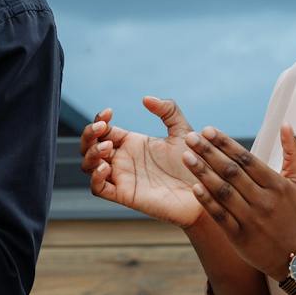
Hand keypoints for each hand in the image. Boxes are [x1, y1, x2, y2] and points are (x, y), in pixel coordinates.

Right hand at [80, 97, 207, 226]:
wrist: (207, 191)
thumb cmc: (196, 163)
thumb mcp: (183, 131)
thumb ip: (168, 111)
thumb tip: (145, 99)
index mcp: (132, 143)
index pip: (103, 130)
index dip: (99, 120)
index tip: (109, 113)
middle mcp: (123, 159)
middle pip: (89, 146)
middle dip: (90, 134)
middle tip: (103, 128)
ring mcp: (122, 178)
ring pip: (88, 166)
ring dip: (91, 154)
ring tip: (107, 147)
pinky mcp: (125, 195)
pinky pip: (98, 188)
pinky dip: (95, 177)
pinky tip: (107, 167)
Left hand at [182, 125, 295, 278]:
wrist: (293, 256)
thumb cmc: (292, 214)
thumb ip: (293, 153)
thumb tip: (286, 123)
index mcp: (277, 185)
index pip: (247, 159)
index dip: (226, 144)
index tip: (208, 130)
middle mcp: (264, 201)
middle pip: (232, 172)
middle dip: (209, 153)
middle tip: (190, 138)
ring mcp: (252, 219)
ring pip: (224, 192)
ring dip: (203, 173)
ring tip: (186, 157)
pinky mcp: (239, 237)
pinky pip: (220, 216)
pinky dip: (207, 202)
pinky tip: (193, 187)